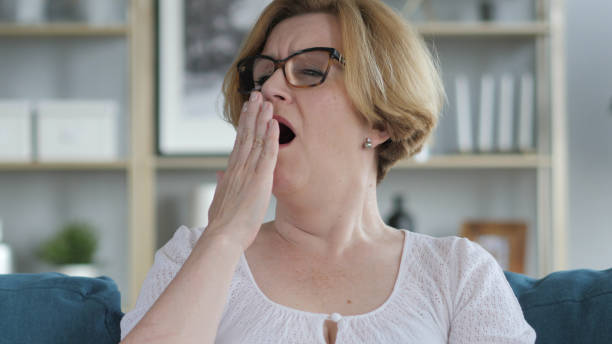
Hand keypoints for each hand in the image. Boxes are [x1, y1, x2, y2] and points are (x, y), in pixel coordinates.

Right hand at [204, 92, 278, 250]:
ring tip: (265, 101)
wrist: (223, 237)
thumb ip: (221, 185)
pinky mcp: (260, 179)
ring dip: (261, 119)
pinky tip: (274, 123)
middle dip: (251, 114)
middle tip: (256, 95)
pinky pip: (267, 154)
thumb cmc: (222, 225)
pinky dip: (271, 137)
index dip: (243, 125)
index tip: (247, 110)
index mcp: (230, 172)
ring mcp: (248, 172)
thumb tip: (219, 173)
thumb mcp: (218, 201)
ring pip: (255, 139)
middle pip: (245, 135)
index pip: (238, 143)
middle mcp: (238, 167)